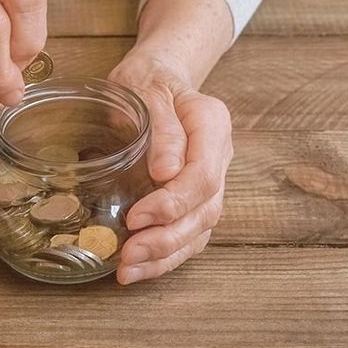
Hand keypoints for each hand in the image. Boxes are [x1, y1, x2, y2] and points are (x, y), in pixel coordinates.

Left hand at [108, 47, 232, 283]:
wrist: (154, 77)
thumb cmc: (145, 80)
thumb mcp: (145, 89)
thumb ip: (160, 127)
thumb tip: (166, 171)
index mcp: (212, 124)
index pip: (204, 175)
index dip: (173, 202)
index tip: (136, 216)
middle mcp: (218, 156)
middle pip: (205, 208)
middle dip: (167, 238)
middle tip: (128, 254)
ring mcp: (210, 180)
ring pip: (199, 228)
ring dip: (165, 255)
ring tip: (128, 271)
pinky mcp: (195, 199)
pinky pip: (188, 234)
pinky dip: (164, 256)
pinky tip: (137, 269)